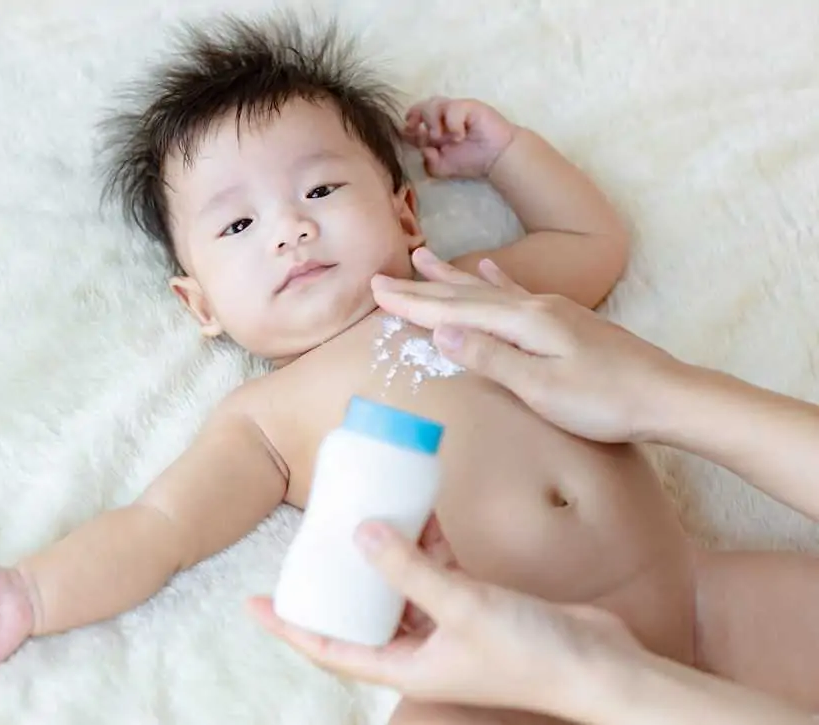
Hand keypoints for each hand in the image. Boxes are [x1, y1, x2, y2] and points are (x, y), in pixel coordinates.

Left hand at [249, 521, 641, 713]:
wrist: (600, 662)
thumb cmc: (530, 652)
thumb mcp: (460, 607)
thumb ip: (408, 569)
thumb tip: (359, 532)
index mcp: (404, 666)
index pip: (327, 647)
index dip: (286, 625)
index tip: (252, 602)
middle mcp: (419, 647)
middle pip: (359, 612)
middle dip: (335, 580)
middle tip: (310, 541)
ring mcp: (447, 623)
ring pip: (397, 584)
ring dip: (382, 550)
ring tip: (358, 509)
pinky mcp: (474, 601)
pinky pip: (435, 566)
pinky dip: (425, 540)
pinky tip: (416, 505)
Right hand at [371, 248, 685, 442]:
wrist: (668, 396)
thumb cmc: (604, 400)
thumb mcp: (541, 387)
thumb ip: (490, 357)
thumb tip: (442, 333)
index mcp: (524, 321)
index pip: (454, 311)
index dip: (412, 303)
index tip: (376, 291)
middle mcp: (534, 307)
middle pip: (465, 294)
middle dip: (422, 287)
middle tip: (384, 276)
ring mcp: (552, 310)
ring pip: (487, 288)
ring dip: (451, 277)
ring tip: (424, 257)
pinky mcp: (566, 321)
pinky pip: (516, 291)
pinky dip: (494, 279)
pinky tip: (487, 267)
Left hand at [402, 97, 517, 177]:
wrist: (497, 158)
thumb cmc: (472, 160)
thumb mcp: (443, 168)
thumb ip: (429, 163)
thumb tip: (422, 150)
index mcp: (434, 129)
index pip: (414, 121)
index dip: (408, 127)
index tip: (409, 134)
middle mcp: (442, 117)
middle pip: (421, 107)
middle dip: (416, 118)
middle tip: (422, 132)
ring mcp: (455, 110)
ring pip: (433, 104)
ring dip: (432, 121)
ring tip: (441, 138)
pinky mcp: (468, 106)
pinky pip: (452, 108)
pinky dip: (452, 123)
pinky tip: (460, 135)